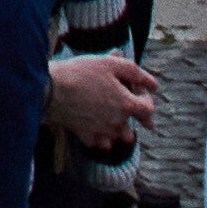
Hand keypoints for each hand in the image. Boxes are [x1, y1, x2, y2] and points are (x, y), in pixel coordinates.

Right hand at [42, 52, 156, 157]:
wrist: (52, 90)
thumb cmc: (81, 73)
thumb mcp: (110, 64)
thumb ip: (135, 72)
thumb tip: (154, 85)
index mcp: (126, 104)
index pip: (148, 109)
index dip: (146, 99)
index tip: (138, 91)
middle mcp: (117, 122)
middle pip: (133, 128)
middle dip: (132, 118)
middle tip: (127, 109)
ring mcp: (102, 132)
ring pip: (117, 137)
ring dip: (118, 129)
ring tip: (111, 117)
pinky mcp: (86, 137)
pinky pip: (100, 143)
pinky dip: (101, 137)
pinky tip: (96, 126)